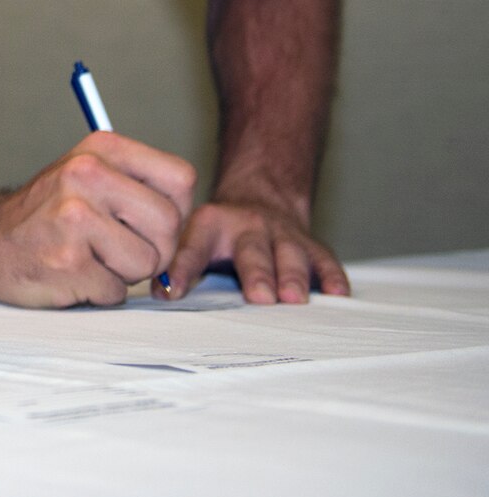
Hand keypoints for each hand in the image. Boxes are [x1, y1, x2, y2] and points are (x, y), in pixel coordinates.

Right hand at [0, 132, 196, 306]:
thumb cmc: (48, 214)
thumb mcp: (88, 175)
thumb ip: (139, 186)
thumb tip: (188, 224)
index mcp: (100, 149)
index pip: (181, 179)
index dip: (175, 210)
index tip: (145, 221)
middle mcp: (86, 175)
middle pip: (168, 226)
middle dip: (152, 249)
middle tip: (115, 248)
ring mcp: (74, 218)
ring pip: (147, 264)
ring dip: (124, 273)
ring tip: (89, 258)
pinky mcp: (67, 261)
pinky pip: (117, 291)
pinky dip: (99, 291)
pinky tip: (70, 273)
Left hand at [165, 193, 348, 304]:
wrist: (260, 196)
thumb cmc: (220, 234)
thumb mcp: (193, 239)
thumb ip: (178, 266)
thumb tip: (158, 295)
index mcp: (209, 225)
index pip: (192, 248)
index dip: (181, 269)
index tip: (170, 293)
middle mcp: (247, 227)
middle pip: (251, 251)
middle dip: (256, 275)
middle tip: (259, 298)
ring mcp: (282, 234)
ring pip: (290, 255)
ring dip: (293, 277)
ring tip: (294, 299)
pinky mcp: (311, 245)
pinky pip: (324, 259)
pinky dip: (331, 276)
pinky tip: (337, 294)